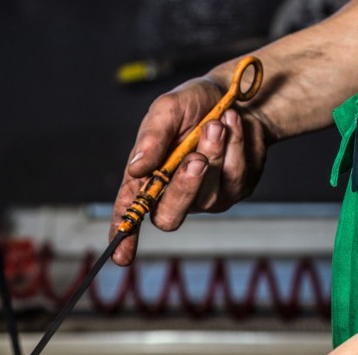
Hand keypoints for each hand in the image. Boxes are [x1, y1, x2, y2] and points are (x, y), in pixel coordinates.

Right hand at [111, 76, 270, 265]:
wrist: (236, 96)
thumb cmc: (193, 105)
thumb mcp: (167, 109)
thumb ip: (151, 137)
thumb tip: (137, 168)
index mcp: (146, 178)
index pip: (129, 213)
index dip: (124, 235)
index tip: (121, 256)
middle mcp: (173, 194)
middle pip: (170, 216)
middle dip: (184, 188)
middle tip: (196, 158)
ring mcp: (205, 197)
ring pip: (208, 194)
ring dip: (215, 153)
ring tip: (217, 123)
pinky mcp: (233, 191)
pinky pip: (235, 177)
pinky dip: (236, 146)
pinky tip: (233, 125)